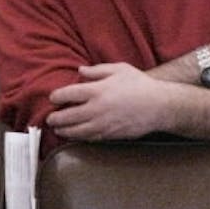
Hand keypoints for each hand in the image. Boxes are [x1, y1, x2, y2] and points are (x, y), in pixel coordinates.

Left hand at [46, 62, 164, 139]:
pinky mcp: (110, 135)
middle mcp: (97, 109)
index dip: (56, 96)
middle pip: (67, 116)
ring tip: (58, 129)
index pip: (68, 94)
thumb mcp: (119, 69)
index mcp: (97, 90)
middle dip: (55, 118)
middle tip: (49, 118)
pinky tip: (75, 135)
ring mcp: (103, 124)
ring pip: (76, 131)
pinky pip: (90, 138)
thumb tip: (80, 71)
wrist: (160, 106)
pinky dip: (79, 138)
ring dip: (64, 131)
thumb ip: (97, 70)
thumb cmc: (140, 85)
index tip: (53, 97)